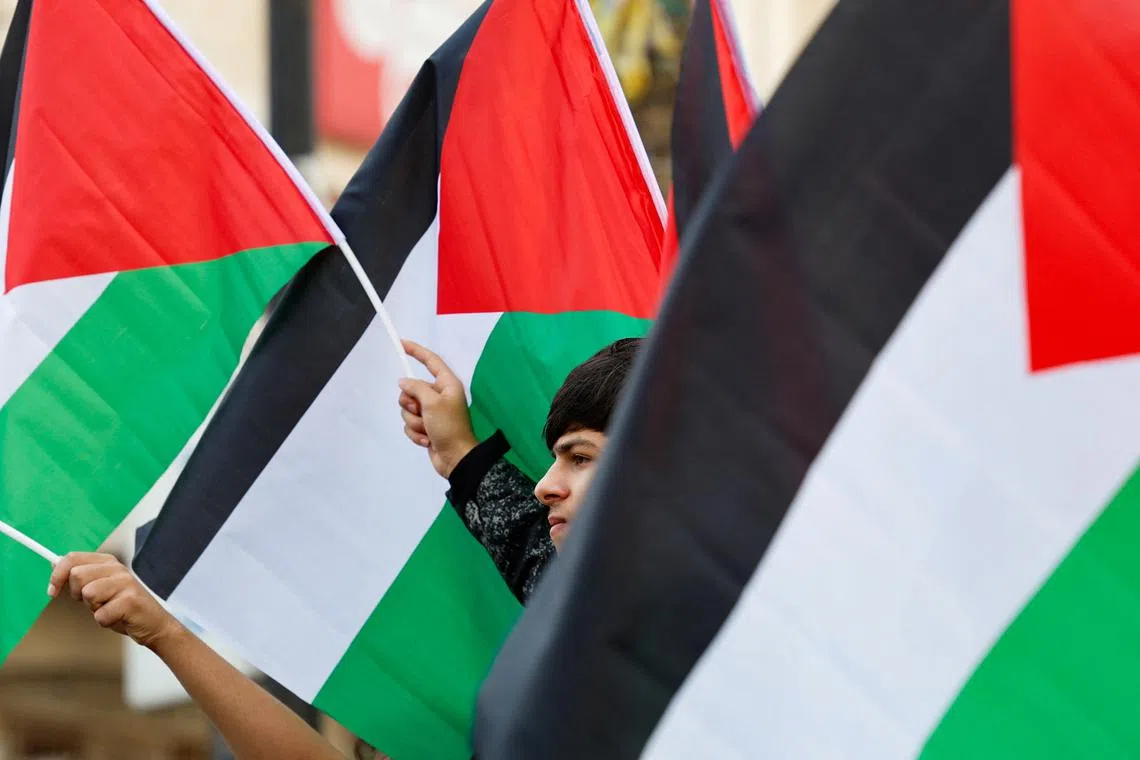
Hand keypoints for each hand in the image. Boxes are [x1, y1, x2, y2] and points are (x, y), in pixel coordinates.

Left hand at [48, 552, 183, 649]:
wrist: (153, 624)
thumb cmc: (124, 607)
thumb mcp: (100, 588)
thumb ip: (81, 574)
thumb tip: (55, 561)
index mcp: (108, 562)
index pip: (72, 558)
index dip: (57, 575)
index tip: (52, 590)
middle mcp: (118, 569)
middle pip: (77, 575)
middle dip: (78, 595)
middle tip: (95, 602)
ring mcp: (126, 583)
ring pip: (88, 594)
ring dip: (94, 608)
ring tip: (110, 608)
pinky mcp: (130, 600)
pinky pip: (100, 615)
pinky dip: (105, 622)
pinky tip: (119, 618)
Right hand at [398, 340, 478, 477]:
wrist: (456, 458)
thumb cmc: (449, 427)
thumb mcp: (432, 403)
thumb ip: (416, 388)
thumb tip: (403, 382)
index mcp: (447, 384)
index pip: (430, 361)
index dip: (416, 351)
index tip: (401, 343)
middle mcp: (439, 396)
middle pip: (411, 389)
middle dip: (411, 404)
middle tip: (422, 413)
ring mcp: (432, 412)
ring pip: (408, 409)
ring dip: (414, 422)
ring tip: (428, 430)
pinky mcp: (426, 427)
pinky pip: (410, 424)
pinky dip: (416, 433)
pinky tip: (427, 440)